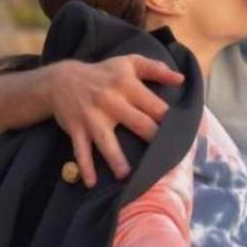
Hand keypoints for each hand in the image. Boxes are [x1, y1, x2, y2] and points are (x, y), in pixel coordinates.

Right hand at [47, 55, 183, 186]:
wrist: (63, 79)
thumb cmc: (105, 73)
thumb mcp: (130, 63)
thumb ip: (157, 69)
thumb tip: (181, 79)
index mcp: (127, 85)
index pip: (154, 105)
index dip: (170, 120)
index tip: (183, 134)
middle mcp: (111, 101)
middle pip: (137, 123)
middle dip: (152, 139)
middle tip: (167, 157)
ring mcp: (92, 117)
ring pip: (106, 140)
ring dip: (116, 159)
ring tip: (127, 176)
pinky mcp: (76, 129)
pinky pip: (80, 150)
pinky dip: (85, 167)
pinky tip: (92, 183)